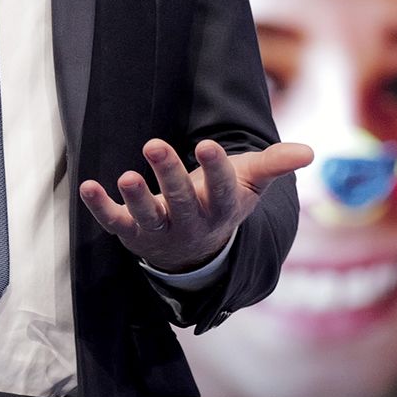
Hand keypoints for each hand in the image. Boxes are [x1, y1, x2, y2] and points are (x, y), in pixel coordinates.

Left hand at [80, 138, 312, 273]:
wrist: (196, 251)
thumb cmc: (222, 202)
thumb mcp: (250, 182)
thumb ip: (275, 164)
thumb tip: (310, 151)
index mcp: (221, 209)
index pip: (222, 192)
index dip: (216, 171)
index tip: (209, 145)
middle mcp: (192, 224)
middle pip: (182, 201)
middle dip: (169, 175)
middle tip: (154, 144)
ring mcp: (160, 231)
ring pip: (149, 217)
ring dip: (137, 198)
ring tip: (126, 177)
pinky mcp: (132, 234)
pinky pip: (115, 223)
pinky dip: (100, 207)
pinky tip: (86, 186)